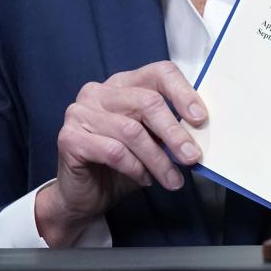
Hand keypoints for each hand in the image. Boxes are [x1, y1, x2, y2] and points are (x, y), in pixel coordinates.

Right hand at [35, 61, 205, 246]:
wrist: (83, 198)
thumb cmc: (120, 165)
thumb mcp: (151, 141)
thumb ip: (168, 128)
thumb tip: (201, 129)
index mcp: (122, 83)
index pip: (159, 73)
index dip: (183, 93)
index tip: (200, 119)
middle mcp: (99, 92)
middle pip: (147, 102)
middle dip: (174, 133)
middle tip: (192, 157)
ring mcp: (80, 112)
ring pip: (132, 131)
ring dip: (158, 159)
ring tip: (172, 179)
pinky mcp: (69, 137)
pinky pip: (113, 151)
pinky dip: (135, 168)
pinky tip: (144, 179)